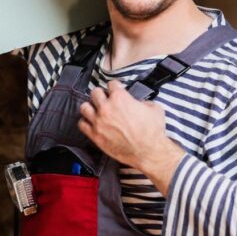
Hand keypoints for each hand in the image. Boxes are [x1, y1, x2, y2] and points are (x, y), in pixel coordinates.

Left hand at [78, 80, 184, 194]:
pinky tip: (91, 123)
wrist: (148, 151)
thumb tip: (139, 103)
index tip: (116, 90)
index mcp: (120, 98)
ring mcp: (98, 121)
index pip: (111, 84)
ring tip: (95, 110)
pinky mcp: (95, 135)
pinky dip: (85, 122)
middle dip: (101, 94)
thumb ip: (143, 102)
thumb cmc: (153, 131)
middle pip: (95, 92)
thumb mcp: (154, 108)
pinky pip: (82, 124)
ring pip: (84, 107)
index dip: (115, 87)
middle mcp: (106, 108)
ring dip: (90, 107)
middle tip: (105, 99)